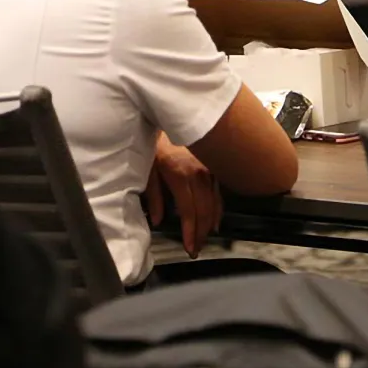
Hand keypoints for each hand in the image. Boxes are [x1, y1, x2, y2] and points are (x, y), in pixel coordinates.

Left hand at [145, 135, 221, 257]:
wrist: (170, 118)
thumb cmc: (156, 144)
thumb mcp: (148, 169)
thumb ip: (154, 196)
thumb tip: (157, 221)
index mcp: (180, 175)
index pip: (189, 211)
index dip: (191, 232)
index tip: (190, 248)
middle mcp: (198, 174)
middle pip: (204, 211)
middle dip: (202, 233)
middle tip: (197, 249)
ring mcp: (210, 169)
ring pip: (215, 203)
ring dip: (211, 224)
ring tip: (206, 239)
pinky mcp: (215, 166)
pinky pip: (219, 192)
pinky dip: (218, 208)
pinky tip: (216, 220)